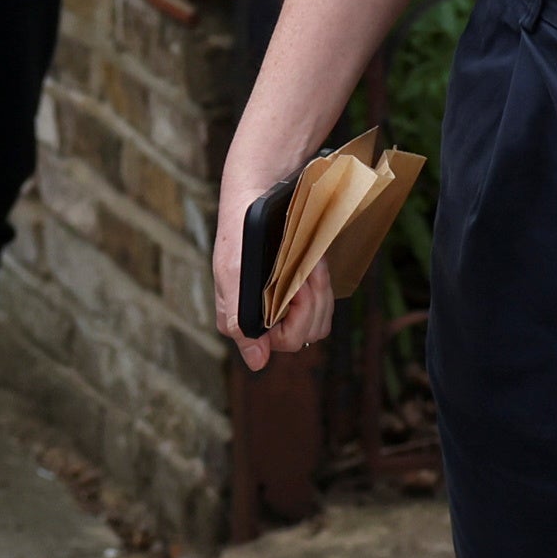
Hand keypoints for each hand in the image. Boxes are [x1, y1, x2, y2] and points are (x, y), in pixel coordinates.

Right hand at [212, 127, 336, 371]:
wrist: (257, 194)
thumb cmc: (240, 231)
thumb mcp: (233, 273)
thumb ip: (239, 320)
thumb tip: (257, 362)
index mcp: (246, 320)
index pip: (286, 342)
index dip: (297, 319)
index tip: (295, 289)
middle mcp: (266, 317)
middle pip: (307, 334)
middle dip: (312, 301)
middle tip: (305, 271)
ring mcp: (286, 304)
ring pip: (320, 321)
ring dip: (320, 291)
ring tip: (310, 265)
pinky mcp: (301, 289)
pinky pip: (324, 302)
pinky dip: (323, 282)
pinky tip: (314, 263)